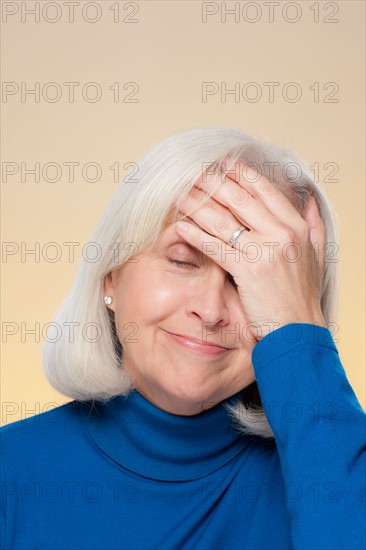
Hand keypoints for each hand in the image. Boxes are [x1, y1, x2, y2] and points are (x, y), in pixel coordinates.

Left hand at [175, 159, 325, 340]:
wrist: (298, 329)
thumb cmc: (303, 294)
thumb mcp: (317, 255)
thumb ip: (314, 224)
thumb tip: (308, 199)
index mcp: (296, 225)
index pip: (264, 189)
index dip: (241, 173)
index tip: (223, 163)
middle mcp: (281, 233)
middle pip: (239, 198)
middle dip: (213, 183)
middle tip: (192, 173)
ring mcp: (264, 251)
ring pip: (222, 219)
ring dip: (197, 204)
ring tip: (179, 195)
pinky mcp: (247, 270)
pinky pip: (215, 246)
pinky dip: (195, 235)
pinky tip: (180, 227)